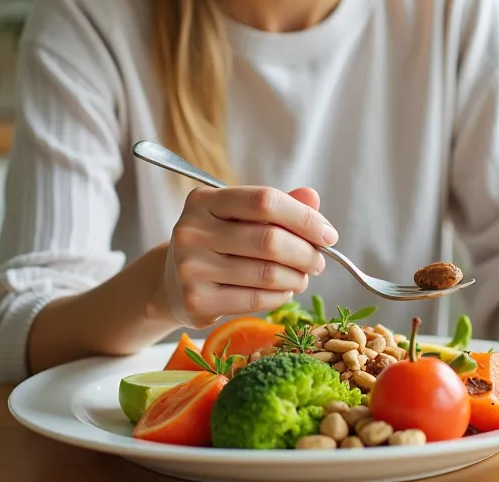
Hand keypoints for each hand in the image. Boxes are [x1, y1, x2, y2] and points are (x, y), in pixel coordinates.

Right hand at [160, 185, 336, 327]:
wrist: (170, 282)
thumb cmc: (217, 243)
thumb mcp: (239, 217)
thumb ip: (277, 206)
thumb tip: (312, 197)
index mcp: (204, 200)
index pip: (264, 201)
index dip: (304, 217)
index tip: (328, 235)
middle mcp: (192, 231)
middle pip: (269, 240)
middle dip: (306, 253)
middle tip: (318, 261)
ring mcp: (190, 268)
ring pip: (266, 274)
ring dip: (296, 277)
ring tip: (301, 277)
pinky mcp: (195, 301)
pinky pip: (255, 300)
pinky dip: (280, 297)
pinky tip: (282, 291)